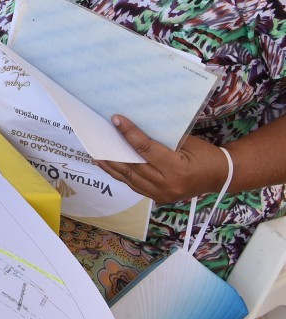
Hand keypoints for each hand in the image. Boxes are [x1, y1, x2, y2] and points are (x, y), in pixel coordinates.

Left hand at [97, 116, 230, 203]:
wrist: (221, 176)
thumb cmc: (205, 155)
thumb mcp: (187, 142)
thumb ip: (160, 138)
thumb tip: (134, 128)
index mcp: (176, 169)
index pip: (145, 149)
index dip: (129, 133)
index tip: (116, 119)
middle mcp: (166, 185)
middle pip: (133, 165)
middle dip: (113, 149)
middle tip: (98, 135)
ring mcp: (162, 195)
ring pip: (129, 178)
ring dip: (112, 165)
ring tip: (96, 152)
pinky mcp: (159, 198)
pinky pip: (134, 185)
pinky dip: (121, 174)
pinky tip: (111, 165)